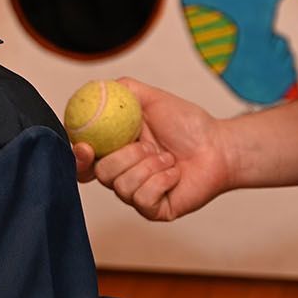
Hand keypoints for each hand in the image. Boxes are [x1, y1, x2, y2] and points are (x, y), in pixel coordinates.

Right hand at [71, 78, 235, 221]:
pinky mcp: (153, 209)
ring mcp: (136, 194)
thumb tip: (95, 87)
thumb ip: (124, 91)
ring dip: (150, 166)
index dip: (79, 156)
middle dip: (126, 156)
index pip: (85, 159)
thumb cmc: (188, 124)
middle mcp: (123, 174)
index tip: (86, 147)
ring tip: (168, 157)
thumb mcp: (154, 99)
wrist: (217, 146)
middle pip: (101, 173)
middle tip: (148, 145)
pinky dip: (162, 180)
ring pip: (122, 186)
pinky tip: (174, 173)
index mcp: (116, 150)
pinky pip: (143, 198)